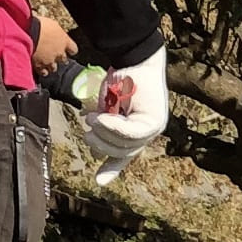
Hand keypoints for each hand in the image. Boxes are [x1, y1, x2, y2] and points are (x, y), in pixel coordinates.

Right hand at [32, 11, 73, 73]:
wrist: (28, 33)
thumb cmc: (39, 24)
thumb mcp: (51, 24)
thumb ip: (56, 31)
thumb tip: (54, 31)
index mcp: (65, 40)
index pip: (73, 49)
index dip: (70, 49)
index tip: (67, 48)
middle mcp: (60, 52)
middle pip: (64, 60)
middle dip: (59, 58)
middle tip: (54, 55)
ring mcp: (50, 61)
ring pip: (54, 68)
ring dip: (51, 65)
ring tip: (46, 62)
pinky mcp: (40, 66)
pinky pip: (43, 72)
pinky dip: (42, 71)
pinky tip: (40, 69)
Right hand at [74, 47, 166, 183]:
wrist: (134, 58)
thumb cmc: (121, 80)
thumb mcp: (107, 107)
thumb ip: (104, 127)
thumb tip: (94, 145)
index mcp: (138, 131)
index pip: (125, 154)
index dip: (111, 168)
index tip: (99, 183)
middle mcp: (149, 133)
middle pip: (121, 152)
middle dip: (100, 143)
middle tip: (87, 130)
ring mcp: (154, 129)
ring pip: (124, 145)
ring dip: (104, 133)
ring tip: (91, 118)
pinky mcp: (153, 123)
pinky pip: (129, 133)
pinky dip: (112, 127)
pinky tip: (101, 117)